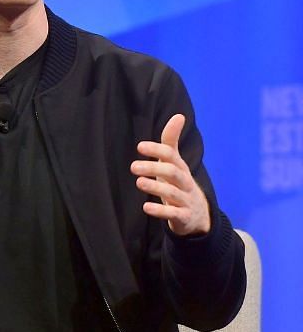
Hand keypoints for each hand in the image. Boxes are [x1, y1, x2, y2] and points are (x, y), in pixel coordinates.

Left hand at [131, 113, 210, 235]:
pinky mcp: (184, 216)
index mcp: (181, 168)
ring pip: (172, 193)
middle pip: (173, 173)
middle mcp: (185, 182)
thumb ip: (171, 142)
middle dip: (154, 168)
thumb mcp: (175, 164)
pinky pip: (174, 213)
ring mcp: (185, 200)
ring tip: (139, 182)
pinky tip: (146, 207)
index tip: (140, 146)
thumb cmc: (180, 184)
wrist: (199, 216)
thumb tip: (178, 115)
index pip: (171, 156)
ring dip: (155, 187)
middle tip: (133, 167)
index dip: (157, 150)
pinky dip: (161, 211)